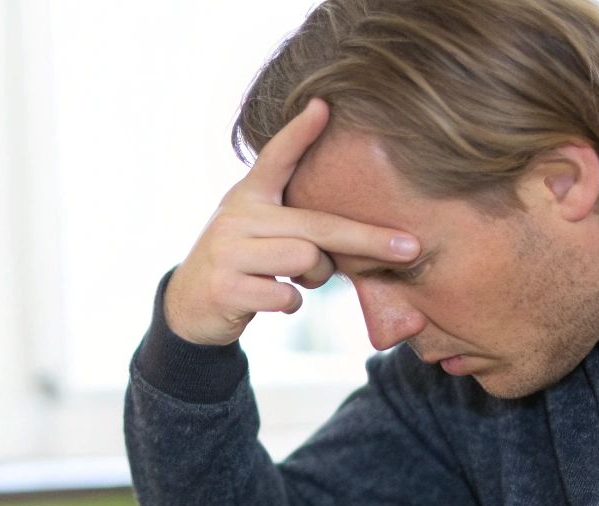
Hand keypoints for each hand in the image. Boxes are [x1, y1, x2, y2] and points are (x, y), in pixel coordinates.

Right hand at [163, 97, 419, 345]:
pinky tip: (271, 298)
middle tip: (409, 247)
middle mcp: (236, 216)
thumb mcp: (259, 230)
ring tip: (295, 280)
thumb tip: (360, 235)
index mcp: (248, 195)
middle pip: (316, 225)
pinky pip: (286, 294)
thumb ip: (296, 222)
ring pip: (305, 258)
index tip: (323, 105)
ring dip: (313, 277)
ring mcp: (227, 250)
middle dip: (367, 239)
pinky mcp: (224, 286)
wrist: (190, 306)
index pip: (276, 158)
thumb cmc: (243, 263)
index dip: (299, 132)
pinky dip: (290, 302)